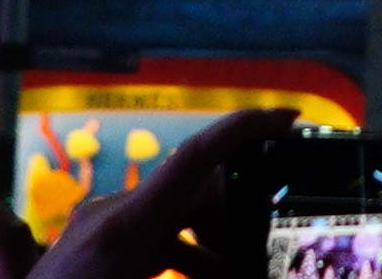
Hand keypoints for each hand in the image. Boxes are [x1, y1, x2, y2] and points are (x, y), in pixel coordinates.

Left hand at [34, 114, 284, 278]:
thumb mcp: (120, 278)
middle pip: (193, 193)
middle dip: (236, 213)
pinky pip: (150, 237)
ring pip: (173, 219)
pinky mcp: (92, 245)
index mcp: (124, 231)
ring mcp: (99, 229)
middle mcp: (111, 218)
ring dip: (209, 243)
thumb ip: (167, 261)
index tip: (289, 119)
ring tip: (236, 268)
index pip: (192, 159)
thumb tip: (203, 260)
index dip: (243, 129)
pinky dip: (181, 253)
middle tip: (267, 243)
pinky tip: (201, 275)